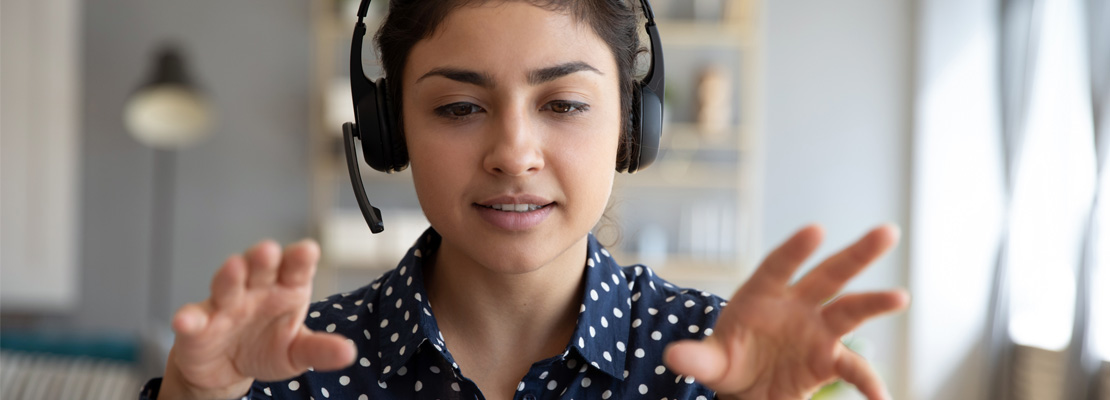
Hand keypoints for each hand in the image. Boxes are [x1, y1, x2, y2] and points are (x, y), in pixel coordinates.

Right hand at [160, 240, 356, 399]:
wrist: (228, 369)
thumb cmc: (268, 347)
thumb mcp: (298, 352)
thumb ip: (320, 350)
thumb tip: (349, 353)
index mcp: (286, 289)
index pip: (296, 268)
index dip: (300, 258)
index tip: (308, 251)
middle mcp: (256, 289)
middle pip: (260, 267)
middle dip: (263, 257)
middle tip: (269, 251)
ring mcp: (226, 304)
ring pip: (227, 284)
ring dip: (229, 275)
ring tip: (233, 268)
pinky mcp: (198, 325)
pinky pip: (193, 319)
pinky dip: (188, 318)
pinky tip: (186, 320)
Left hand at [663, 225, 908, 399]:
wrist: (746, 390)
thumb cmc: (727, 363)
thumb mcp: (709, 362)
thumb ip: (696, 359)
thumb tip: (673, 357)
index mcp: (761, 295)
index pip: (779, 266)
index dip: (795, 249)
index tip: (815, 230)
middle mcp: (796, 305)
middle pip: (828, 275)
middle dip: (856, 255)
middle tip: (887, 232)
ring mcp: (816, 330)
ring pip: (850, 311)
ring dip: (874, 303)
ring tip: (900, 296)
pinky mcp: (828, 359)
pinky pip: (852, 368)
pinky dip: (867, 382)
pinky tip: (880, 397)